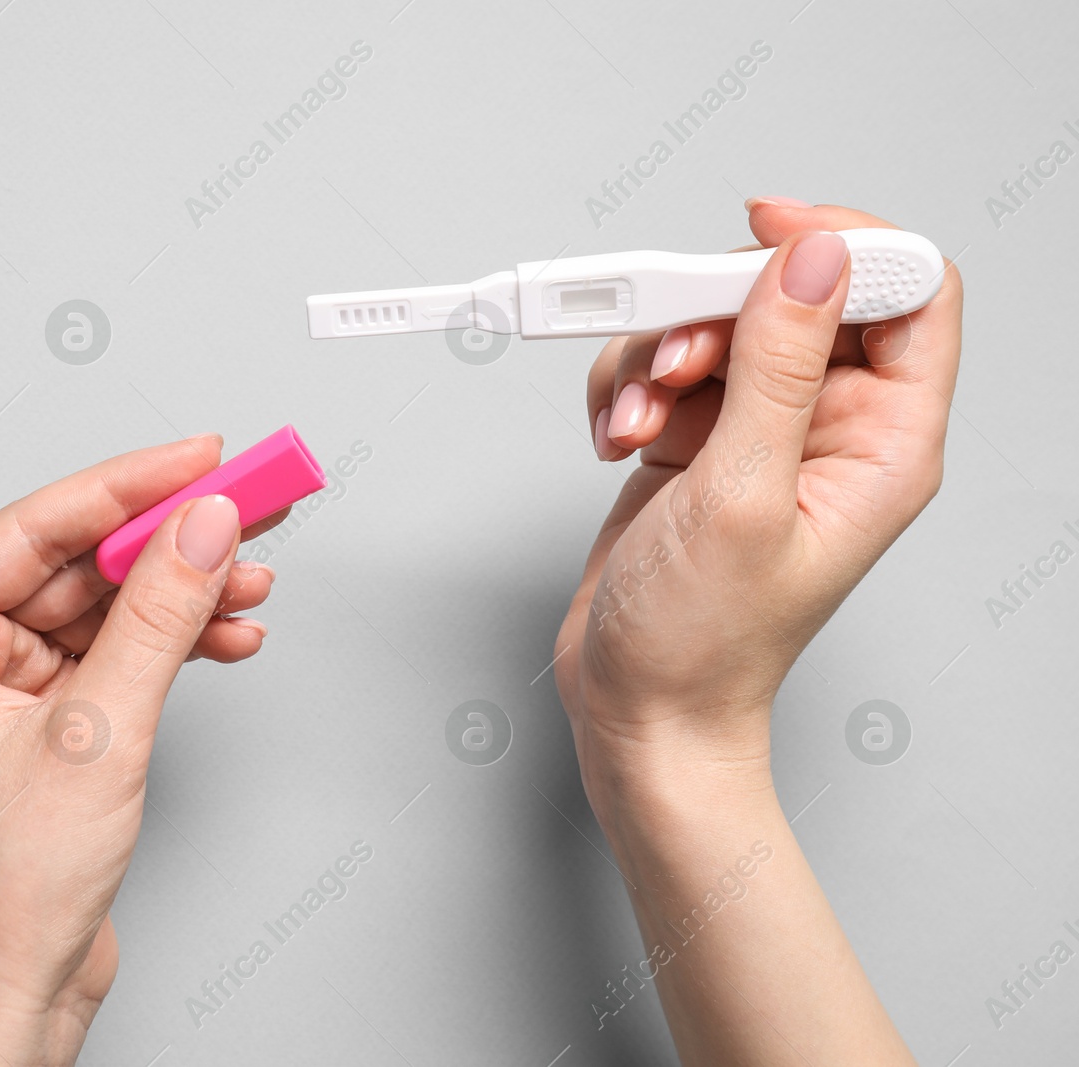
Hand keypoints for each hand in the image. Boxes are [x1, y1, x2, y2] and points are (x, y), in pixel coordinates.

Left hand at [0, 434, 280, 1065]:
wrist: (8, 998)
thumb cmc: (2, 896)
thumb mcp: (96, 735)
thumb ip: (156, 618)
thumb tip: (202, 528)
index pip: (34, 530)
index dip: (128, 487)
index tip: (202, 457)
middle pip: (73, 563)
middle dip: (166, 544)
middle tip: (246, 508)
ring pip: (101, 607)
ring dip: (178, 597)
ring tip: (250, 586)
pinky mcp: (41, 723)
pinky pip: (110, 655)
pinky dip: (169, 646)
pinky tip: (225, 636)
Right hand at [551, 200, 956, 1064]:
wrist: (637, 707)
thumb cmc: (703, 640)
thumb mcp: (744, 495)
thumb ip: (780, 367)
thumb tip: (814, 259)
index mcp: (884, 442)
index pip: (908, 294)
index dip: (846, 246)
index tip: (763, 235)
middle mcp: (829, 429)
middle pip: (792, 297)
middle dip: (714, 310)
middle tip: (674, 359)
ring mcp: (759, 433)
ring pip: (713, 324)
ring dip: (655, 355)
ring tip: (636, 422)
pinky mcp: (697, 441)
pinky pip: (662, 365)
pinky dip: (627, 387)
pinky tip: (617, 438)